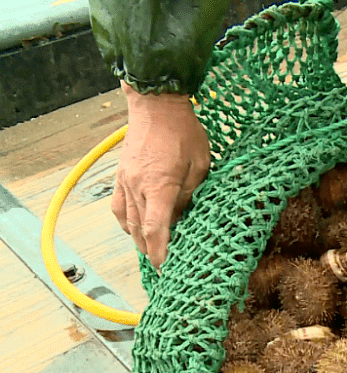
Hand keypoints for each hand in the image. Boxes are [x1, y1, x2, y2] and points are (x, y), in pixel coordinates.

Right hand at [113, 83, 210, 268]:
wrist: (156, 105)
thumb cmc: (184, 132)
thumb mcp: (200, 165)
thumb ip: (190, 193)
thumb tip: (183, 216)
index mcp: (160, 186)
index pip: (157, 228)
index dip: (161, 251)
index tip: (167, 267)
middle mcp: (138, 186)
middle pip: (141, 229)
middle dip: (152, 251)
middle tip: (164, 267)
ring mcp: (126, 181)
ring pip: (129, 220)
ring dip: (139, 240)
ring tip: (151, 254)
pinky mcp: (121, 175)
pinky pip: (119, 206)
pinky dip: (126, 222)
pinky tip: (134, 230)